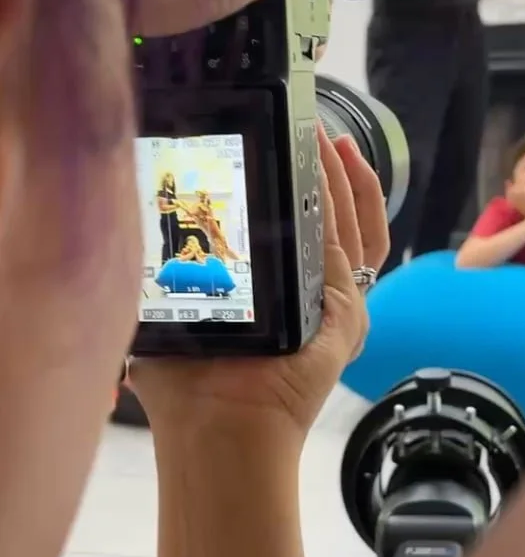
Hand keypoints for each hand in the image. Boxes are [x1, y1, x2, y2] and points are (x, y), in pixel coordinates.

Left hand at [129, 129, 388, 440]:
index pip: (310, 234)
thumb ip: (168, 274)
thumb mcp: (175, 312)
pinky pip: (353, 244)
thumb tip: (137, 231)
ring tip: (330, 136)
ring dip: (346, 176)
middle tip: (318, 127)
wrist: (217, 430)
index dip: (311, 188)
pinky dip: (351, 200)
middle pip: (341, 222)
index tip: (295, 144)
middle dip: (333, 170)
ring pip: (354, 226)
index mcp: (285, 303)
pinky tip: (333, 164)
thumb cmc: (188, 386)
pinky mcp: (348, 314)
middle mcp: (318, 303)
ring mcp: (339, 308)